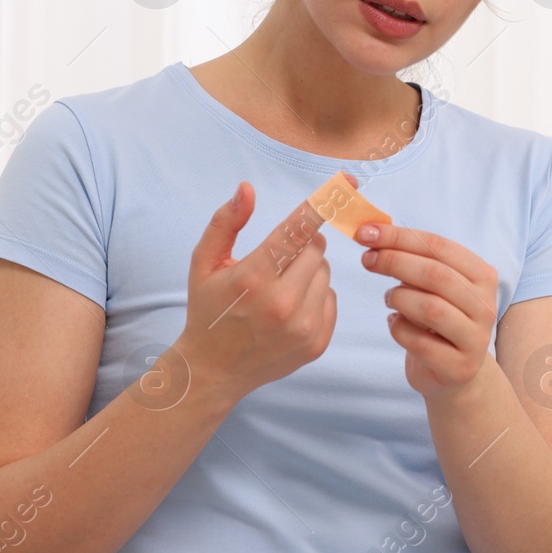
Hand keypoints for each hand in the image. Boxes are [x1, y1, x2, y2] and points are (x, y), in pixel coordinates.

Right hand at [176, 180, 338, 406]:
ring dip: (307, 272)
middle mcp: (281, 304)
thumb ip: (225, 223)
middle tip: (277, 261)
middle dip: (301, 246)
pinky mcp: (317, 343)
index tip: (347, 182)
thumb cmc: (208, 310)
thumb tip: (247, 189)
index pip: (295, 231)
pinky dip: (315, 297)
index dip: (322, 204)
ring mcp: (302, 327)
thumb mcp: (204, 263)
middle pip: (315, 249)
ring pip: (325, 273)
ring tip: (279, 289)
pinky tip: (289, 310)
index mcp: (252, 279)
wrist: (213, 370)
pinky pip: (331, 299)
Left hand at [356, 222, 497, 401]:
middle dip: (394, 262)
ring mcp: (475, 339)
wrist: (454, 371)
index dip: (399, 237)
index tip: (365, 232)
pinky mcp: (459, 367)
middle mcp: (485, 305)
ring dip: (398, 298)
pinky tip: (395, 323)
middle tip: (367, 260)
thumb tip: (372, 232)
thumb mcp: (432, 284)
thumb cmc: (438, 318)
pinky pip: (419, 342)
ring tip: (389, 298)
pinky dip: (398, 328)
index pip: (439, 247)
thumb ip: (412, 258)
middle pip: (435, 275)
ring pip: (430, 308)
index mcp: (482, 275)